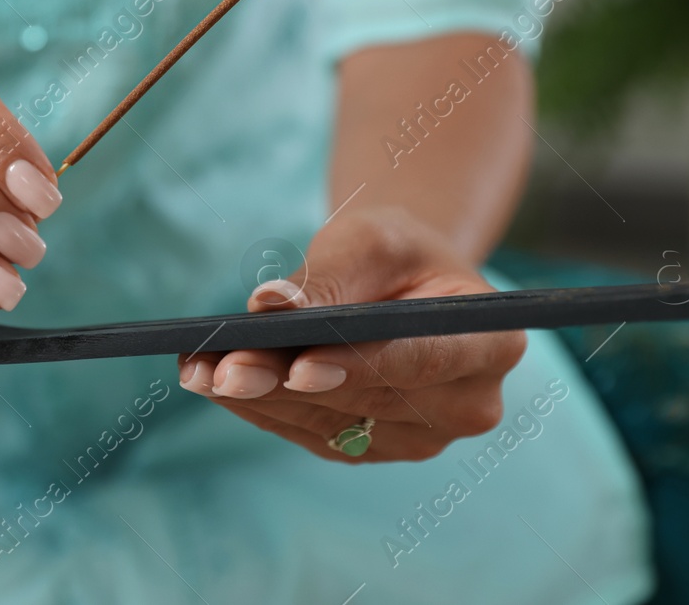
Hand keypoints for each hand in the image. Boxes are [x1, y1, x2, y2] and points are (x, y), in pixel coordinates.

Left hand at [177, 206, 525, 462]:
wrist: (400, 281)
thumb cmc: (395, 250)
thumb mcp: (371, 239)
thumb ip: (327, 276)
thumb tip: (269, 305)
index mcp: (491, 343)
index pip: (421, 360)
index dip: (358, 366)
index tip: (297, 367)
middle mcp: (469, 405)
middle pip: (364, 396)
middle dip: (284, 380)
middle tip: (218, 366)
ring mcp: (422, 438)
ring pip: (327, 422)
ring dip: (257, 397)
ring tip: (197, 368)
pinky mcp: (374, 449)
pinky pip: (310, 434)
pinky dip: (258, 407)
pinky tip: (210, 381)